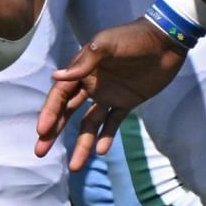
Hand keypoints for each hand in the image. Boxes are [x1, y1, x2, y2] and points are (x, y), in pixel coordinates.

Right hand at [34, 18, 185, 170]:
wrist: (166, 41)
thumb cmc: (133, 38)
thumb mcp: (106, 44)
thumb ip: (84, 61)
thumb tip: (56, 77)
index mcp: (82, 70)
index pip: (60, 95)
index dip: (50, 113)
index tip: (42, 131)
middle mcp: (91, 85)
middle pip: (67, 113)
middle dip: (53, 132)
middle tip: (40, 152)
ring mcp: (108, 95)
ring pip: (89, 124)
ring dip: (81, 144)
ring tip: (74, 167)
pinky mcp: (127, 102)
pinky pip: (113, 123)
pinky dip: (106, 137)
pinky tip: (101, 151)